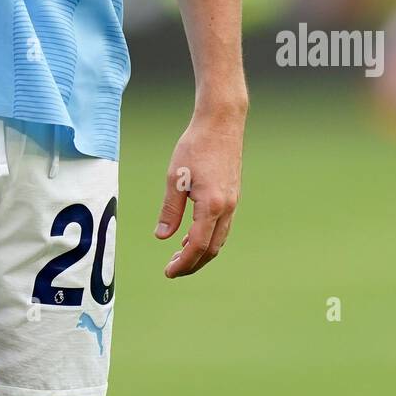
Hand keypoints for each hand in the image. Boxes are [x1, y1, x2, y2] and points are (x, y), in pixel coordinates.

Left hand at [154, 105, 245, 277]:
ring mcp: (233, 202)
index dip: (183, 263)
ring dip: (201, 252)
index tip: (168, 272)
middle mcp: (227, 208)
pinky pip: (222, 225)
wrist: (222, 123)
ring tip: (179, 256)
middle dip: (192, 263)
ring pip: (219, 238)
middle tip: (172, 270)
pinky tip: (193, 234)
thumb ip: (170, 210)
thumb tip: (162, 237)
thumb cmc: (195, 146)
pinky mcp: (232, 195)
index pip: (198, 246)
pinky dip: (208, 237)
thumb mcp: (175, 178)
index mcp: (211, 206)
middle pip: (212, 249)